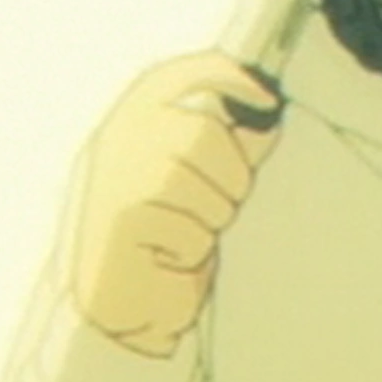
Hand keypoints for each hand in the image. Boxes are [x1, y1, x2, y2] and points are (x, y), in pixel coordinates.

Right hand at [67, 52, 283, 356]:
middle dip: (230, 175)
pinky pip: (188, 230)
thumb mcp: (193, 184)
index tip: (266, 97)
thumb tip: (264, 118)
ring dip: (211, 218)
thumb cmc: (159, 241)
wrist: (116, 306)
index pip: (173, 76)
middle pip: (201, 132)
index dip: (224, 75)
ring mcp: (114, 180)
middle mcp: (116, 143)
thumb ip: (224, 148)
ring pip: (198, 183)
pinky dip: (191, 252)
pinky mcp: (121, 223)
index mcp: (130, 125)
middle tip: (220, 207)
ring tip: (187, 237)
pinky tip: (169, 261)